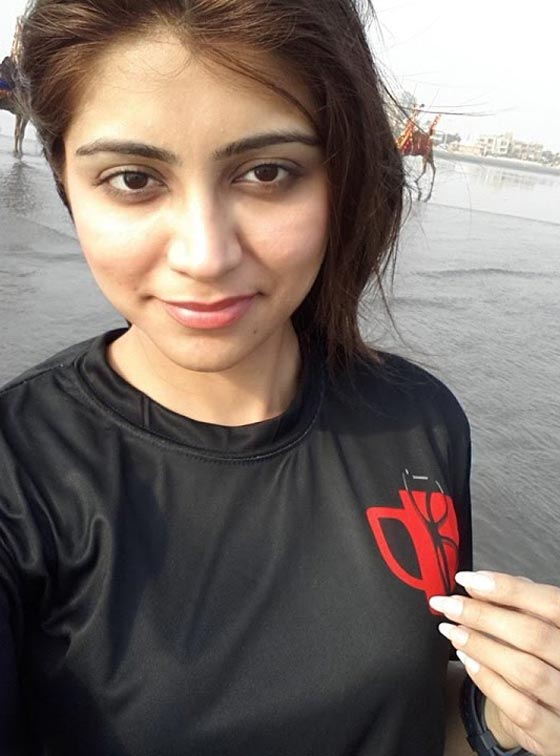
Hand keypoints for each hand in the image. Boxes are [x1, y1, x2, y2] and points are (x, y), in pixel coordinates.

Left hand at [430, 571, 559, 755]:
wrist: (547, 714)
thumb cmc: (538, 659)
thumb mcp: (536, 626)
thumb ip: (516, 604)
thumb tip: (477, 584)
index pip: (552, 603)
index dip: (509, 588)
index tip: (467, 580)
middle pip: (534, 635)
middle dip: (483, 615)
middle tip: (449, 605)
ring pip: (526, 670)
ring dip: (481, 646)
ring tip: (452, 631)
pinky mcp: (554, 734)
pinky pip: (520, 707)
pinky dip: (488, 680)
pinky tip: (467, 661)